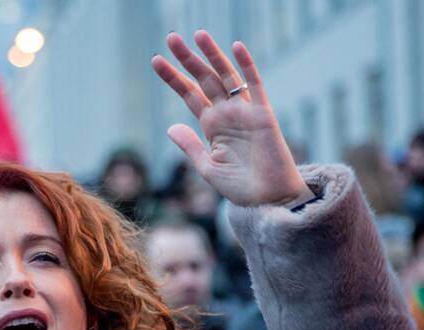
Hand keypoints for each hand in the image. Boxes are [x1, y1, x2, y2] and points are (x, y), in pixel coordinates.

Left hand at [152, 32, 312, 207]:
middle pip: (204, 79)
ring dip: (212, 55)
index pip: (189, 94)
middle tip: (171, 37)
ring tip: (197, 35)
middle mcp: (227, 113)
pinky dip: (247, 65)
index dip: (173, 78)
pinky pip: (255, 85)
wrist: (267, 200)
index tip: (155, 60)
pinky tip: (236, 47)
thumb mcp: (207, 167)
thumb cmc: (240, 187)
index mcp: (211, 125)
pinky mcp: (262, 114)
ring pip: (226, 76)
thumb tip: (170, 127)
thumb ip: (190, 146)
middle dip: (188, 59)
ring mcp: (244, 111)